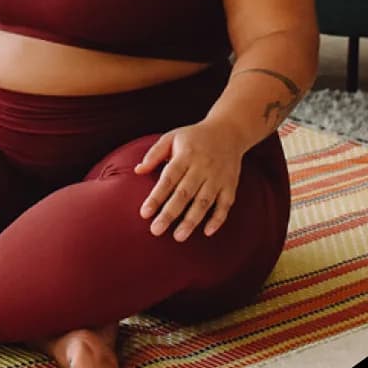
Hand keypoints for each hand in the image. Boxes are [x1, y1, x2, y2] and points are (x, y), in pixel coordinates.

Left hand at [134, 120, 246, 242]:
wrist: (228, 131)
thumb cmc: (194, 137)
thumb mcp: (172, 137)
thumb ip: (154, 154)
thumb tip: (137, 170)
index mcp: (186, 155)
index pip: (169, 179)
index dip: (156, 197)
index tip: (145, 213)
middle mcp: (202, 167)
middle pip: (185, 193)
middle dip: (170, 213)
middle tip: (156, 230)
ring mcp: (218, 177)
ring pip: (204, 202)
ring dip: (191, 220)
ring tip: (178, 236)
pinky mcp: (230, 185)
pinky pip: (225, 204)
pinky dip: (217, 219)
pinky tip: (207, 232)